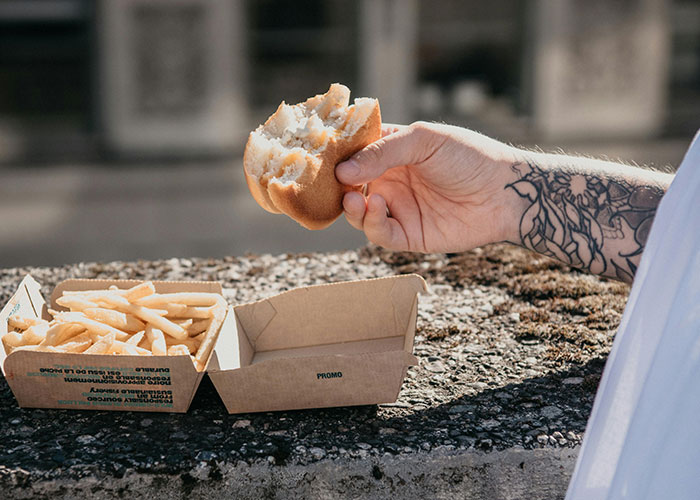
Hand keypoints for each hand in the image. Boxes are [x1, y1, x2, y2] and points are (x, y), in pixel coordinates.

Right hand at [335, 122, 517, 252]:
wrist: (505, 193)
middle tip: (329, 184)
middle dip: (337, 187)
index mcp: (392, 152)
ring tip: (355, 197)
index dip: (336, 155)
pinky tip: (376, 206)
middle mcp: (391, 180)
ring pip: (359, 213)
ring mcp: (399, 208)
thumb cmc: (469, 157)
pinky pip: (380, 233)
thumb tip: (342, 171)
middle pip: (350, 187)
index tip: (319, 156)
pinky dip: (372, 222)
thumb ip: (383, 151)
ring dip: (351, 206)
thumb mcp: (424, 140)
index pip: (354, 153)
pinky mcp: (409, 235)